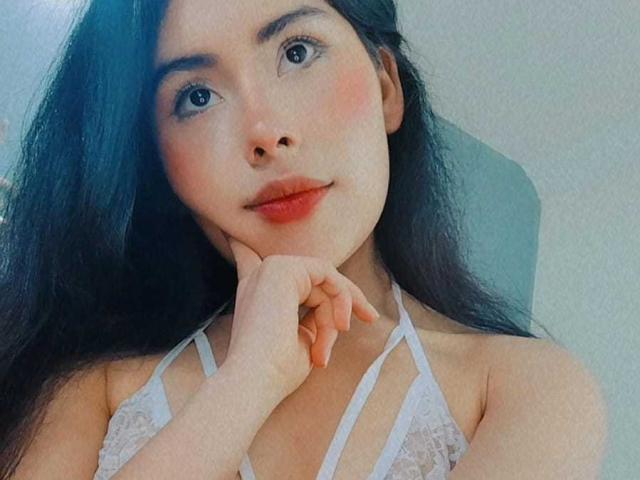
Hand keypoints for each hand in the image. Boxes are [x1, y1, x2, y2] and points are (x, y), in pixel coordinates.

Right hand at [223, 233, 378, 399]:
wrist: (255, 380)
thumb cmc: (275, 371)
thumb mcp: (300, 341)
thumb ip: (312, 319)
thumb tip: (335, 312)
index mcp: (255, 294)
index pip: (248, 260)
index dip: (243, 249)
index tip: (233, 239)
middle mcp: (259, 278)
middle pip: (313, 279)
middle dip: (339, 303)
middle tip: (358, 324)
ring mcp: (270, 270)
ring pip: (325, 279)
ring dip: (336, 312)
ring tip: (327, 345)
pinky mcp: (283, 269)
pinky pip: (329, 274)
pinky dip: (341, 299)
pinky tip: (340, 324)